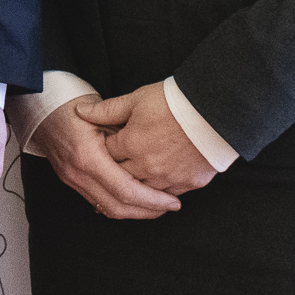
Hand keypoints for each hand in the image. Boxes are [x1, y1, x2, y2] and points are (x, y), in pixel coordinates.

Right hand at [29, 97, 180, 220]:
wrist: (38, 106)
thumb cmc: (70, 104)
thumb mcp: (102, 114)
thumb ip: (124, 137)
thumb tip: (153, 156)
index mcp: (88, 156)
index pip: (125, 191)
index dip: (153, 200)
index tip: (172, 201)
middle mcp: (78, 173)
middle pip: (119, 207)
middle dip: (149, 211)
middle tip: (170, 206)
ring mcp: (72, 179)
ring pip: (108, 209)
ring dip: (135, 212)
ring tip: (157, 207)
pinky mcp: (71, 181)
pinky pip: (99, 202)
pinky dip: (120, 206)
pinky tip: (135, 201)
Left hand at [81, 83, 217, 195]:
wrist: (214, 110)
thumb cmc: (173, 101)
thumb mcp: (136, 99)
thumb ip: (106, 110)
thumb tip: (80, 112)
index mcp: (131, 144)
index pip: (107, 155)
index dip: (104, 150)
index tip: (102, 148)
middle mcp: (147, 165)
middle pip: (122, 177)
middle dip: (116, 173)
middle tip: (112, 170)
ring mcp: (168, 177)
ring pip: (144, 191)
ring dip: (137, 188)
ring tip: (131, 185)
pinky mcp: (189, 183)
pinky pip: (168, 195)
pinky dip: (160, 193)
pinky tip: (156, 191)